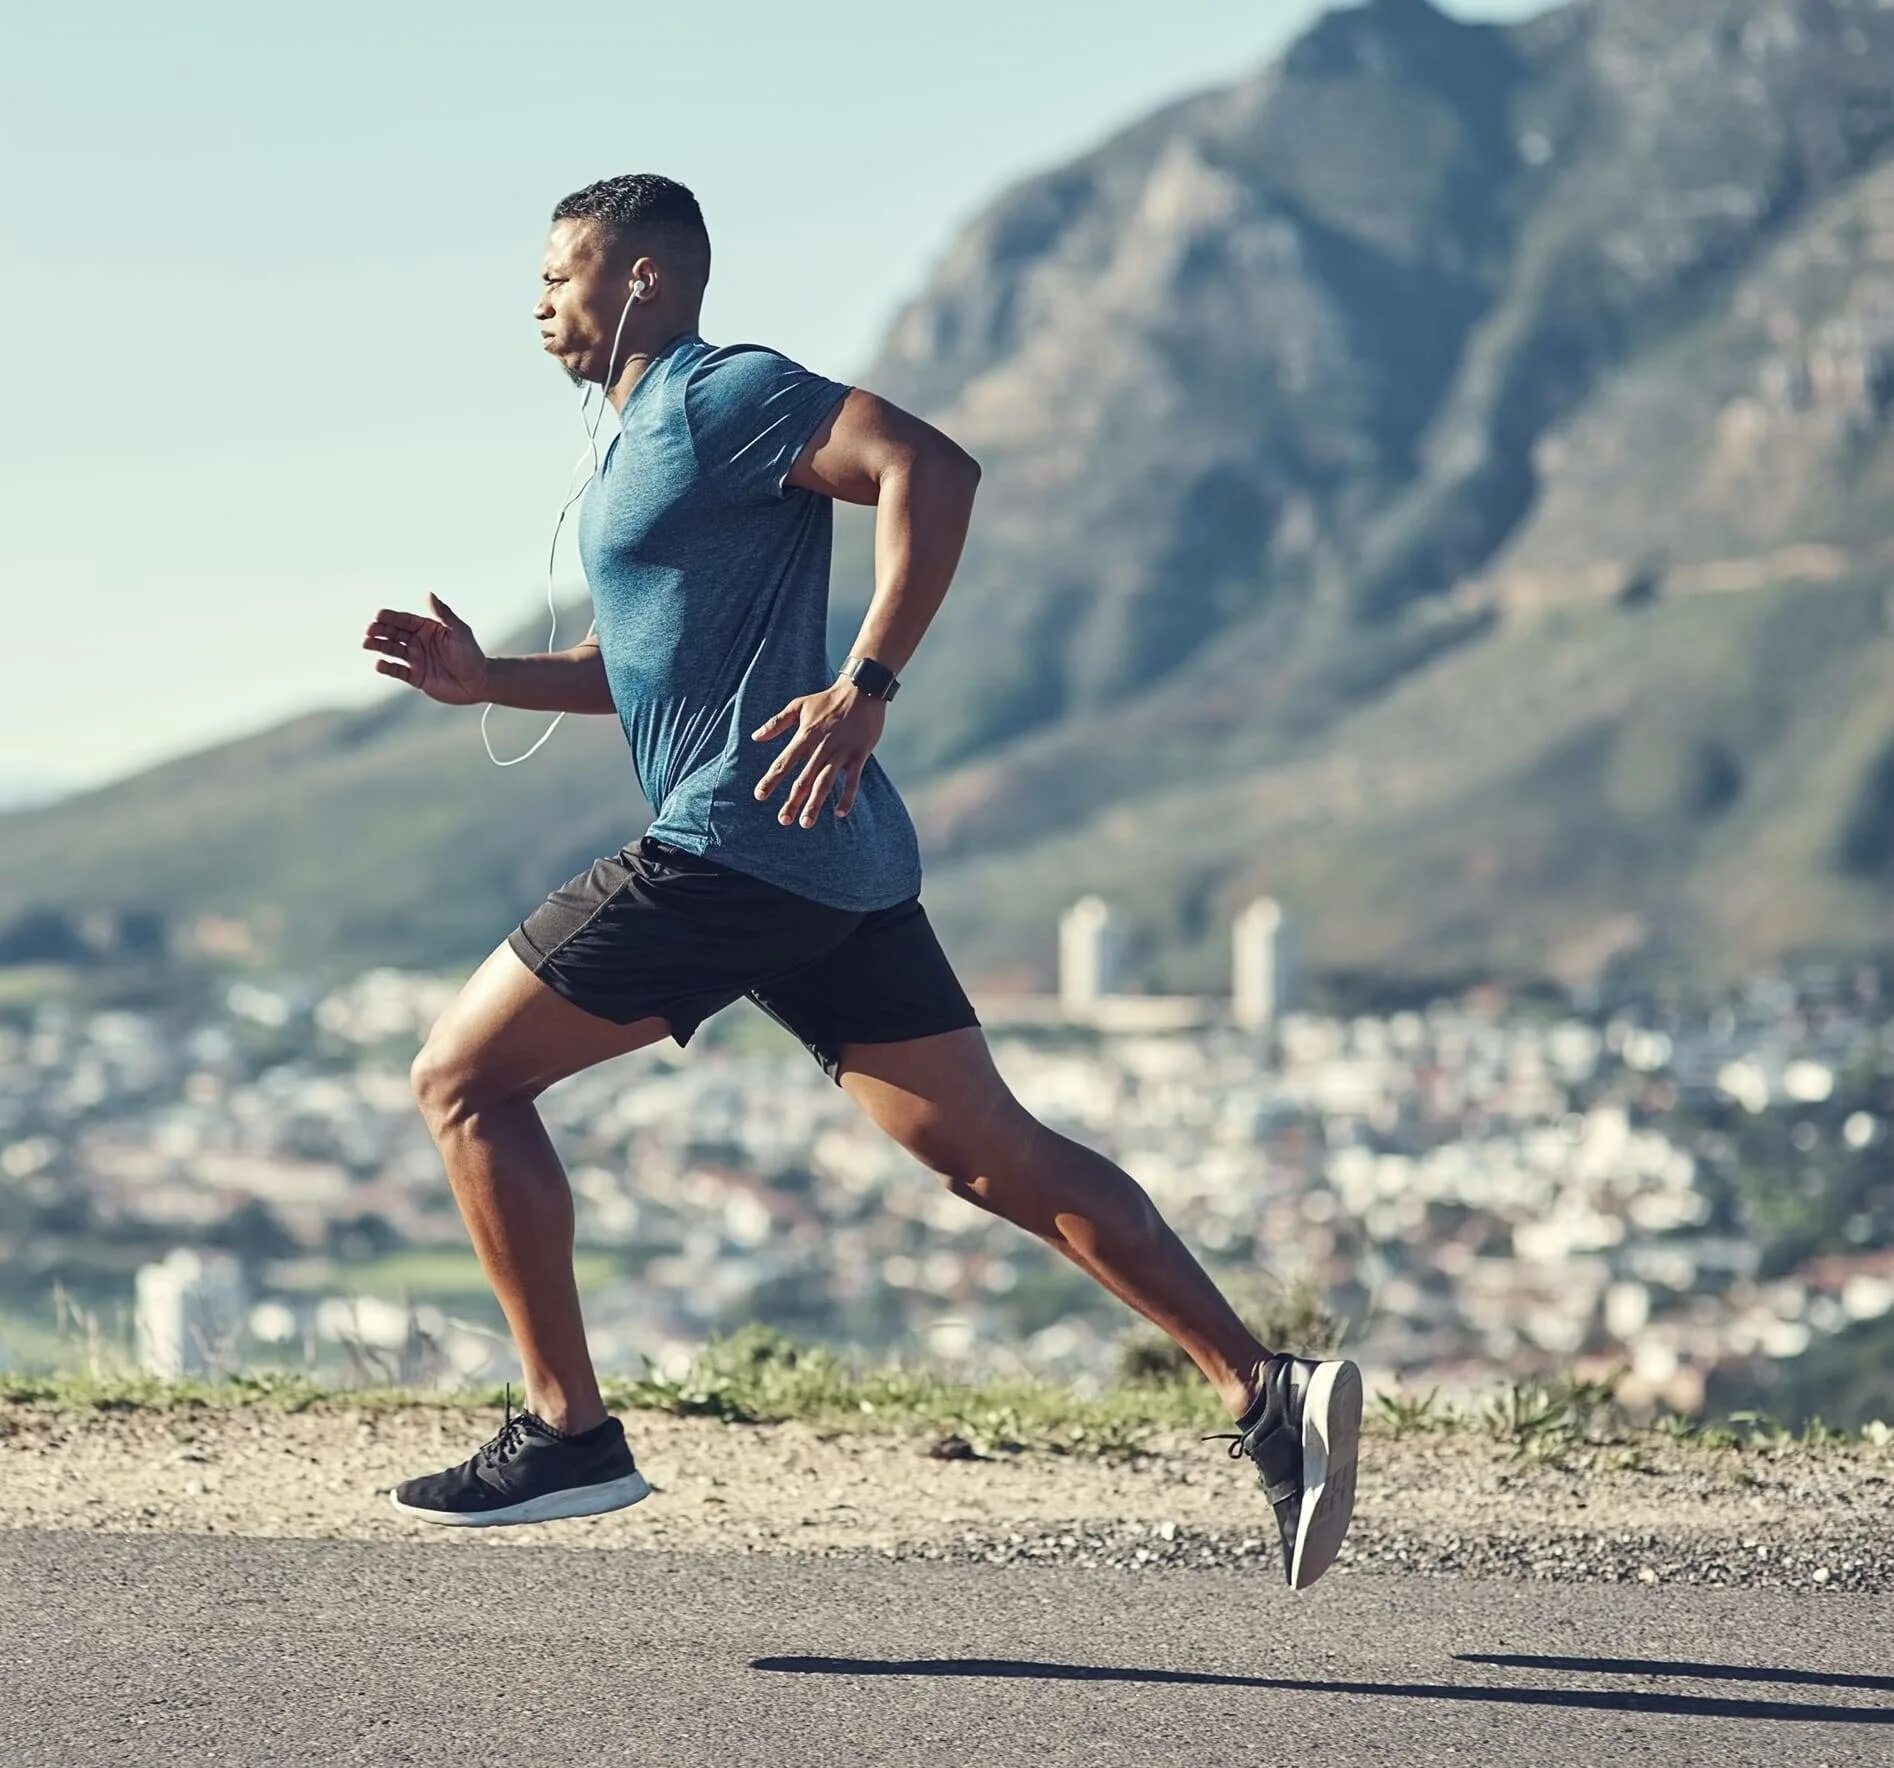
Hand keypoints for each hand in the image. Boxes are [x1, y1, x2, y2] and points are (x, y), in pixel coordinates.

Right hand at [362, 594, 489, 705]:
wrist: (477, 683)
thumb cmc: (471, 654)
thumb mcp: (459, 632)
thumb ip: (443, 614)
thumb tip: (429, 594)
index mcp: (428, 629)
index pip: (405, 620)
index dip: (391, 618)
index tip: (379, 615)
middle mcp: (419, 642)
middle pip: (394, 634)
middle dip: (381, 630)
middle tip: (370, 630)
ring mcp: (416, 659)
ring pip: (392, 651)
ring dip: (379, 646)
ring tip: (367, 643)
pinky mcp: (416, 677)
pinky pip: (398, 671)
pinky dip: (388, 668)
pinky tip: (380, 664)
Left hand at [751, 681, 885, 826]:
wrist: (862, 689)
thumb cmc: (827, 699)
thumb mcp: (798, 705)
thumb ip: (776, 723)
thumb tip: (755, 737)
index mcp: (805, 735)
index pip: (784, 762)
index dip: (771, 779)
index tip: (760, 796)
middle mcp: (822, 746)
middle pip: (804, 778)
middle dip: (793, 800)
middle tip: (783, 820)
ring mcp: (841, 752)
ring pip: (825, 782)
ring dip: (815, 803)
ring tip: (806, 822)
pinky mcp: (859, 754)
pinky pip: (853, 780)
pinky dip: (847, 796)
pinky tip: (840, 813)